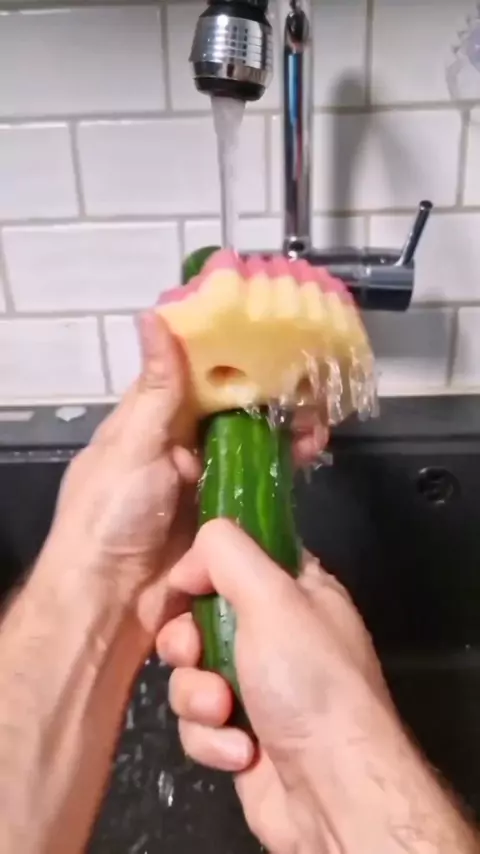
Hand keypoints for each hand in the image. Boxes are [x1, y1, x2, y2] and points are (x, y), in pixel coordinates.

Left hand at [41, 312, 326, 653]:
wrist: (111, 603)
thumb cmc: (110, 516)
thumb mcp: (133, 444)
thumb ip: (157, 388)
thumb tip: (153, 316)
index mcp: (149, 421)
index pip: (192, 375)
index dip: (227, 353)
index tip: (266, 331)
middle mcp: (177, 446)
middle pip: (230, 410)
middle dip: (268, 394)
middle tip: (309, 379)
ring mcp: (202, 482)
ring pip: (250, 445)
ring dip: (283, 430)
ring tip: (318, 418)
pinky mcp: (223, 515)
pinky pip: (258, 484)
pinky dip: (285, 468)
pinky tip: (310, 454)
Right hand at [158, 521, 477, 853]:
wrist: (332, 791)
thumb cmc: (309, 682)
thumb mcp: (273, 597)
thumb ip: (227, 554)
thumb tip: (190, 560)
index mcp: (298, 592)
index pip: (237, 558)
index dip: (204, 570)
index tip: (185, 586)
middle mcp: (278, 635)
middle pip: (200, 618)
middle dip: (187, 641)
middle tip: (194, 653)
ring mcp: (257, 688)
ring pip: (191, 673)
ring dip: (198, 696)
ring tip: (225, 712)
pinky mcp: (239, 735)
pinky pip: (198, 723)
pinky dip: (212, 738)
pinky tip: (241, 751)